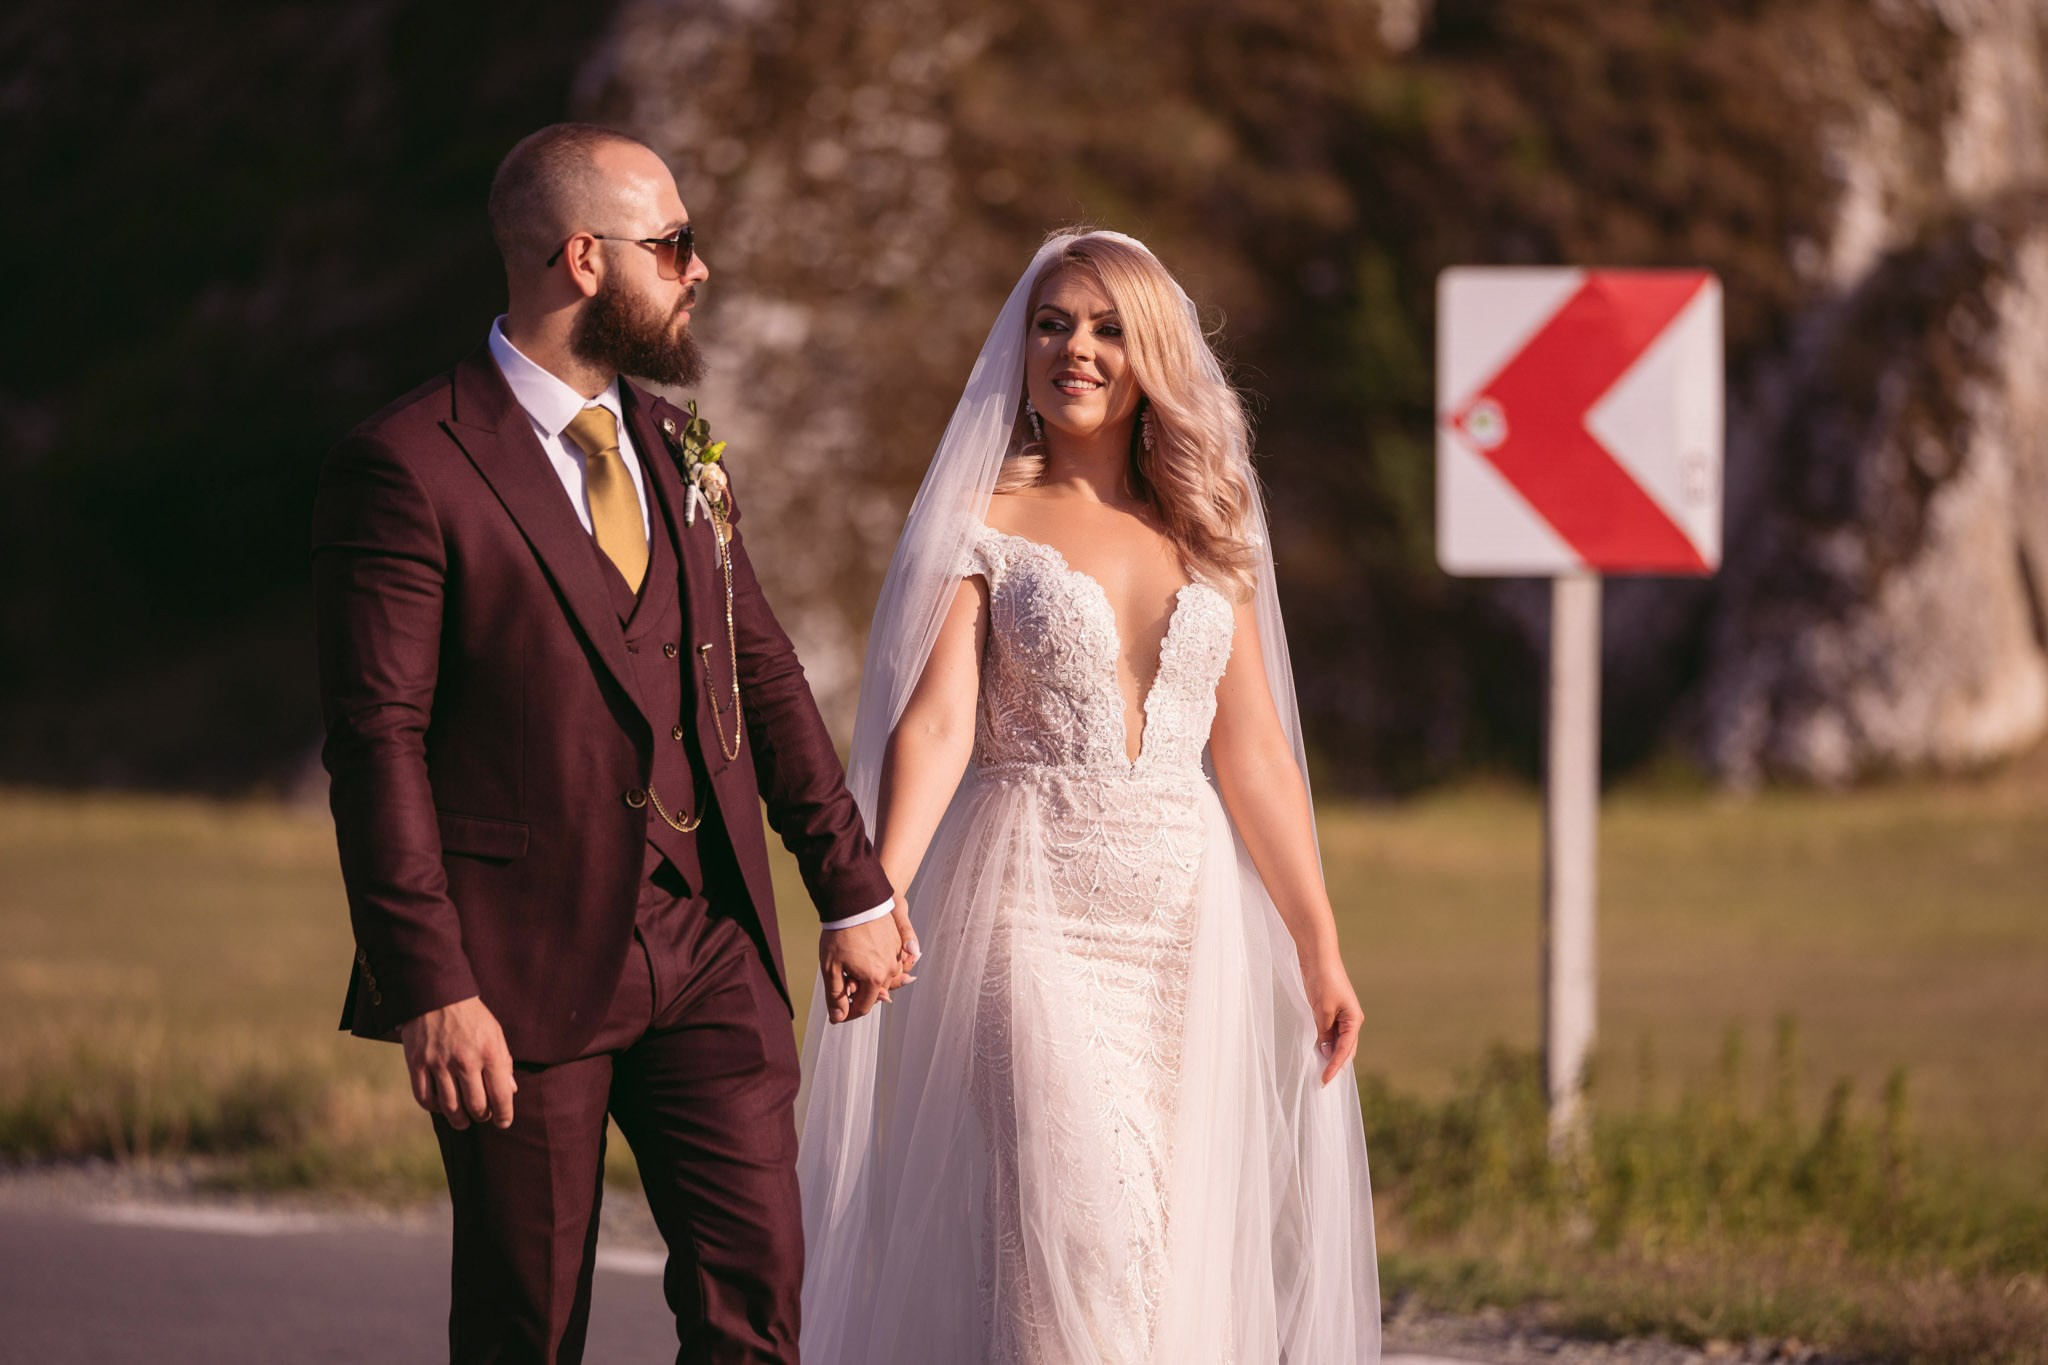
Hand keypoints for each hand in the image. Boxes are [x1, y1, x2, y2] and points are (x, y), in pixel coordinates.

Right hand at [398, 995, 516, 1129]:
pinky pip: (425, 1098)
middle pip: (475, 1106)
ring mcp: (439, 1063)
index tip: (503, 1123)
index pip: (500, 1096)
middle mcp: (464, 1061)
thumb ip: (503, 1062)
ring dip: (458, 1119)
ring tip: (463, 1121)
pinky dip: (434, 1108)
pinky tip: (441, 1106)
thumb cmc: (471, 1016)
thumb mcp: (495, 1033)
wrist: (436, 994)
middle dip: (481, 1116)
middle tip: (482, 1116)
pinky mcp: (417, 1064)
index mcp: (489, 1052)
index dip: (504, 1115)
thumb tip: (511, 1091)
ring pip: (450, 1107)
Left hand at [819, 900, 918, 1023]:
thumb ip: (836, 996)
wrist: (855, 901)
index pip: (863, 1007)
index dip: (848, 1012)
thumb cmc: (840, 934)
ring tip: (852, 967)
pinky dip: (879, 964)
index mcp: (875, 979)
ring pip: (884, 977)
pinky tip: (865, 956)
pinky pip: (891, 961)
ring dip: (869, 978)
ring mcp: (897, 954)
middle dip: (858, 993)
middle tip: (842, 983)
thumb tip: (838, 1018)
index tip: (837, 1012)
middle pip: (875, 992)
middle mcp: (891, 969)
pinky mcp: (898, 942)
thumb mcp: (830, 968)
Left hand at [1301, 954, 1362, 1086]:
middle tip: (1322, 1082)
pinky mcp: (1329, 1011)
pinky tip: (1316, 1050)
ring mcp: (1340, 1015)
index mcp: (1354, 1019)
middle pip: (1345, 1049)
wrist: (1317, 956)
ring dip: (1329, 1054)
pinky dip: (1323, 1042)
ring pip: (1337, 1042)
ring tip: (1318, 1071)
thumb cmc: (1324, 980)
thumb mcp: (1322, 1011)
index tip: (1324, 1080)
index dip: (1335, 1066)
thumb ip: (1324, 1033)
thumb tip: (1325, 1051)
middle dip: (1335, 1065)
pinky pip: (1328, 1032)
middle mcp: (1351, 1019)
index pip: (1345, 1050)